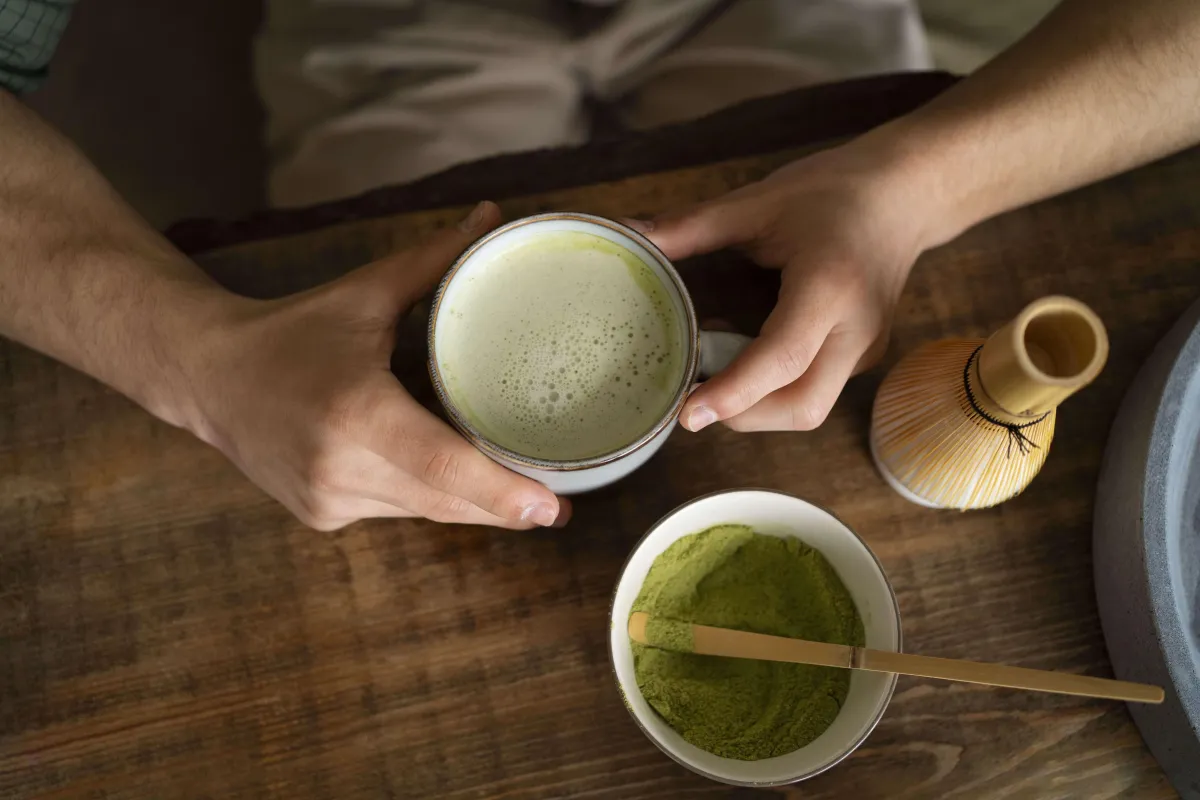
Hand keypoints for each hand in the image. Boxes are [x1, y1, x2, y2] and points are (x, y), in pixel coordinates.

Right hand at [182, 202, 569, 530]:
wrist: (206, 375)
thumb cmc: (293, 329)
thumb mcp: (364, 293)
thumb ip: (435, 260)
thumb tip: (493, 217)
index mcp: (358, 411)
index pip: (443, 466)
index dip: (501, 494)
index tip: (551, 508)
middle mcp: (341, 465)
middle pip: (444, 502)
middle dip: (502, 508)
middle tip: (557, 504)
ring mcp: (328, 499)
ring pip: (423, 512)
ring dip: (466, 504)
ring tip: (514, 494)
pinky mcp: (321, 517)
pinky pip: (393, 512)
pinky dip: (422, 497)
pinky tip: (439, 478)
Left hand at [635, 143, 928, 431]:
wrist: (906, 194)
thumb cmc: (834, 192)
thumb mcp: (759, 201)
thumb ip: (692, 226)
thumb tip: (630, 235)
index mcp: (830, 287)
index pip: (783, 359)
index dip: (733, 392)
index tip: (687, 413)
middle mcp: (856, 330)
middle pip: (801, 407)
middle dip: (742, 416)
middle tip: (691, 398)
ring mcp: (865, 349)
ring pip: (809, 408)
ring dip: (756, 407)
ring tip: (714, 368)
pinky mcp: (862, 356)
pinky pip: (814, 390)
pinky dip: (772, 390)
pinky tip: (743, 353)